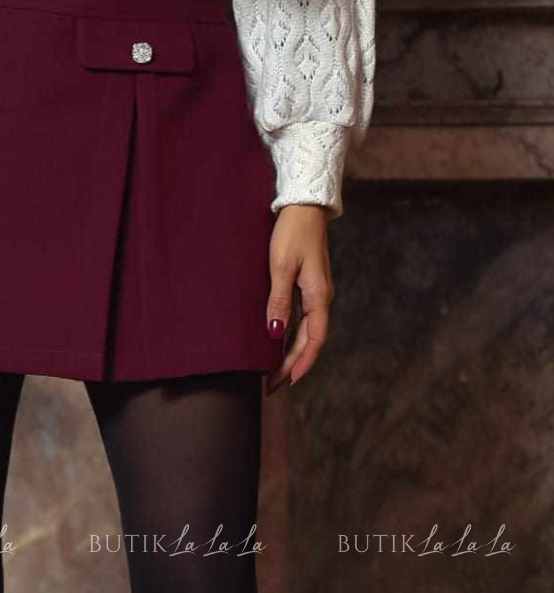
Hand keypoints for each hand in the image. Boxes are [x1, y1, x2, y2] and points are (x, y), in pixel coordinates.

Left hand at [264, 204, 334, 394]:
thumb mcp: (282, 266)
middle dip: (291, 365)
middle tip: (271, 385)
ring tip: (273, 372)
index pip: (314, 340)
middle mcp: (321, 298)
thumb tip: (275, 333)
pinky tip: (278, 345)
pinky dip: (290, 336)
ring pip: (305, 332)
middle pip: (309, 341)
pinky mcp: (308, 286)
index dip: (301, 364)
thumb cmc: (292, 233)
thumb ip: (278, 301)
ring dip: (290, 353)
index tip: (287, 382)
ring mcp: (315, 293)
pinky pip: (301, 319)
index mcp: (319, 296)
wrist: (304, 206)